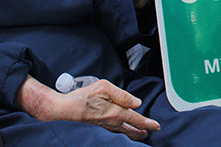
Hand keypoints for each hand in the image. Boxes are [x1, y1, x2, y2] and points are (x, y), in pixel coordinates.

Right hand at [17, 76, 159, 140]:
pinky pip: (115, 132)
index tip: (156, 126)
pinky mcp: (98, 127)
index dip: (148, 123)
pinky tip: (123, 131)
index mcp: (116, 113)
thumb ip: (122, 94)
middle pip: (132, 130)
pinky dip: (123, 133)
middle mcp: (112, 123)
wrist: (63, 110)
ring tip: (141, 134)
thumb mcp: (104, 88)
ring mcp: (105, 127)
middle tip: (151, 131)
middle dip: (142, 131)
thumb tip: (136, 102)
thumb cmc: (83, 97)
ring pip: (124, 132)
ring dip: (134, 133)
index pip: (136, 119)